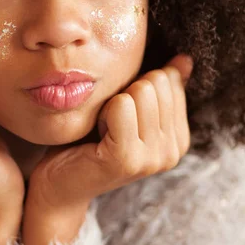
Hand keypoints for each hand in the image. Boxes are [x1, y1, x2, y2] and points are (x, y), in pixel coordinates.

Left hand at [25, 54, 193, 212]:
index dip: (135, 87)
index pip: (168, 79)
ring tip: (103, 130)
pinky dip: (103, 113)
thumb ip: (159, 88)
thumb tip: (184, 60)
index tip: (122, 116)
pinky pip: (120, 106)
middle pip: (155, 82)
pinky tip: (97, 136)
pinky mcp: (127, 159)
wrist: (60, 184)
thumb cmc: (91, 141)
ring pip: (139, 91)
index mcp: (179, 138)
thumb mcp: (130, 110)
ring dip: (112, 103)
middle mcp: (172, 151)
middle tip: (109, 123)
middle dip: (125, 93)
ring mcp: (152, 158)